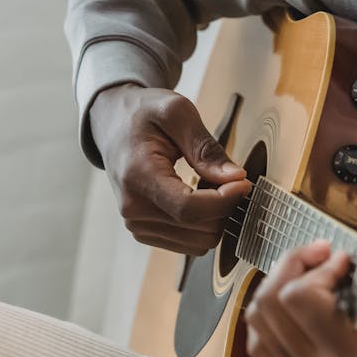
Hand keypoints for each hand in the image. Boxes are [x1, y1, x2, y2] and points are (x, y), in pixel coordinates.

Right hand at [89, 84, 251, 254]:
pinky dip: (202, 224)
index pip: (189, 209)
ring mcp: (136, 224)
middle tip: (223, 175)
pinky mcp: (143, 231)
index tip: (244, 182)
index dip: (225, 201)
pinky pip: (189, 244)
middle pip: (200, 230)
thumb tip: (237, 179)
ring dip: (215, 216)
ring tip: (206, 183)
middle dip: (223, 206)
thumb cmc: (143, 113)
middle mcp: (132, 208)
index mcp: (137, 176)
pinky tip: (196, 196)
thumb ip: (207, 148)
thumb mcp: (177, 113)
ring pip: (199, 242)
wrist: (112, 124)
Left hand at [243, 219, 356, 356]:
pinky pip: (260, 344)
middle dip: (292, 267)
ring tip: (308, 274)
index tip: (344, 258)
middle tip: (321, 256)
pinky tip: (294, 303)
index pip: (301, 297)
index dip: (318, 266)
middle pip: (270, 304)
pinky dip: (269, 317)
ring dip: (276, 287)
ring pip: (258, 322)